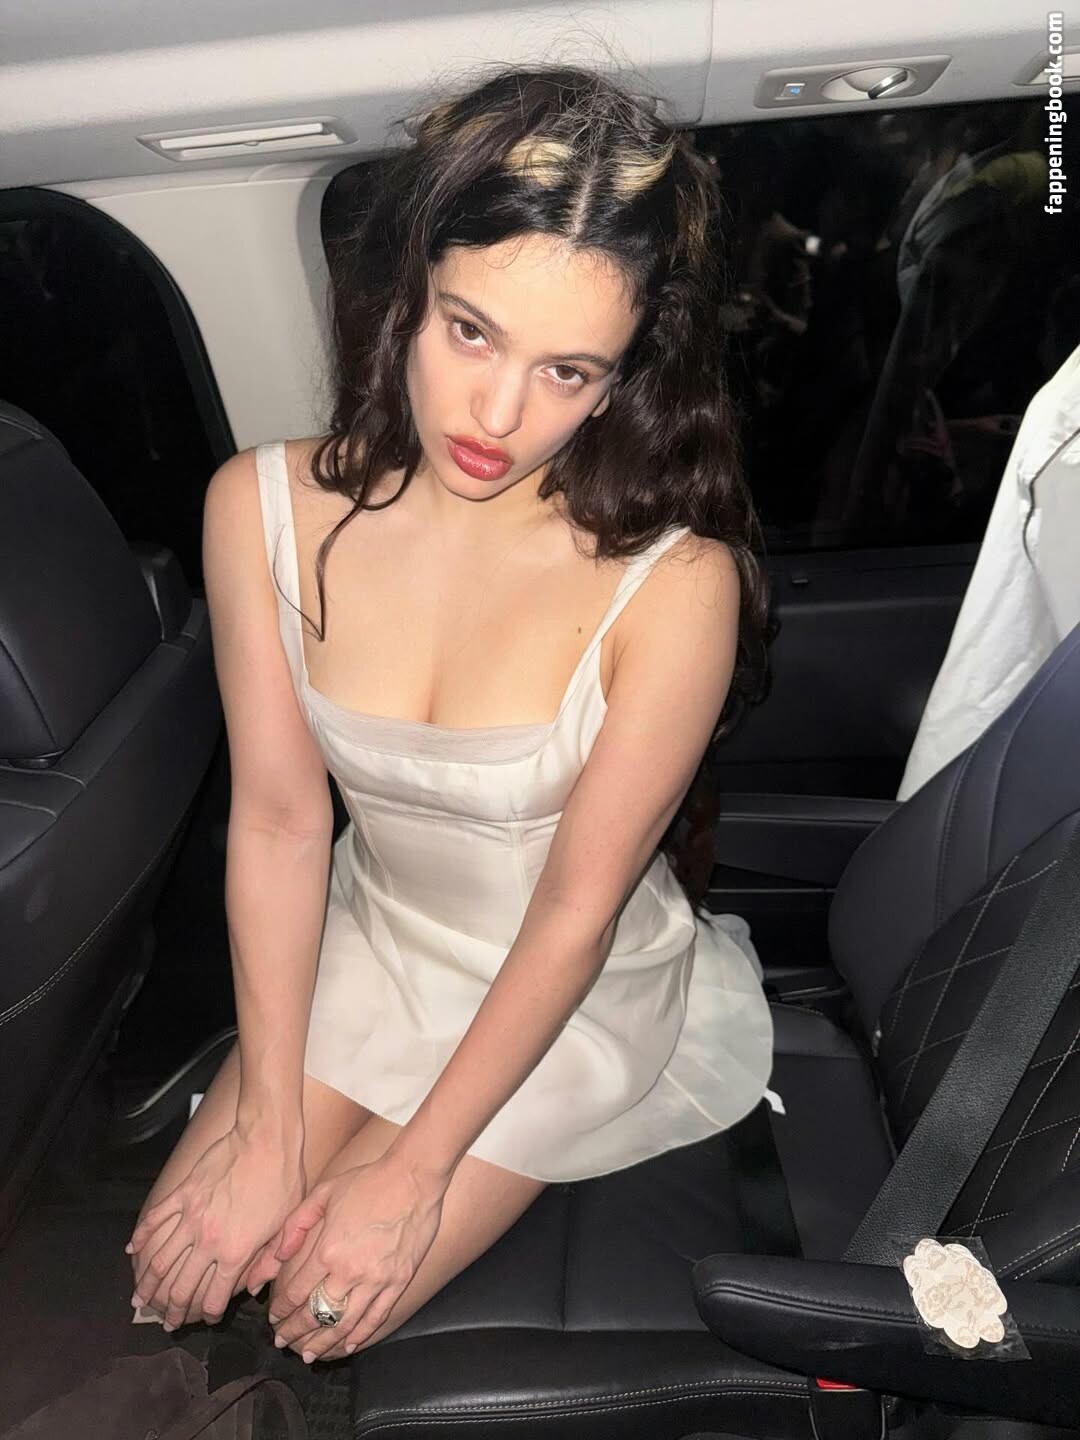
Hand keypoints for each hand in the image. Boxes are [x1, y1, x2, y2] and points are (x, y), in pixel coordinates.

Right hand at [126, 1127, 304, 1329]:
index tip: (205, 1320)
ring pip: (160, 1259)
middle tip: (166, 1321)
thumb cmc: (284, 1180)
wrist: (266, 1139)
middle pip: (181, 1286)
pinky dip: (141, 1237)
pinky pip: (156, 1219)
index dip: (208, 1315)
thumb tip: (253, 1290)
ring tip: (138, 1298)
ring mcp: (191, 1216)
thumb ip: (268, 1262)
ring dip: (147, 1283)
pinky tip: (131, 1251)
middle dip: (172, 1310)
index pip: (214, 1297)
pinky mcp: (183, 1193)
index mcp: (236, 1253)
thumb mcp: (286, 1226)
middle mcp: (208, 1241)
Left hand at [267, 1152, 445, 1360]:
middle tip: (282, 1342)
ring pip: (343, 1324)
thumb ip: (296, 1224)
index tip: (273, 1319)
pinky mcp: (398, 1282)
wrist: (413, 1178)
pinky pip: (376, 1317)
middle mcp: (349, 1272)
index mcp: (328, 1250)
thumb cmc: (367, 1181)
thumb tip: (278, 1256)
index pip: (295, 1293)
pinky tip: (347, 1345)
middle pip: (315, 1315)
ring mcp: (376, 1280)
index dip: (280, 1311)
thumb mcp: (324, 1192)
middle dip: (294, 1333)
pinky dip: (360, 1335)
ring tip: (308, 1355)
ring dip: (323, 1343)